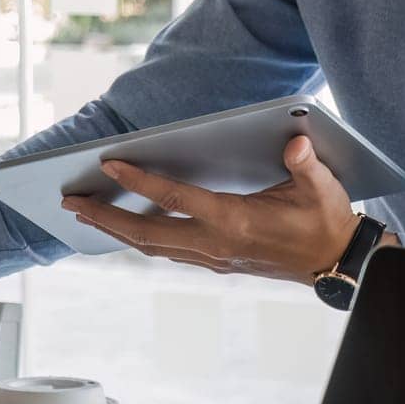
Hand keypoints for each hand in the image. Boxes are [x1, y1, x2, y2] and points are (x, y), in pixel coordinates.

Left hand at [61, 136, 382, 283]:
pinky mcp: (212, 262)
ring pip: (149, 246)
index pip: (173, 198)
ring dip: (113, 229)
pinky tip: (119, 228)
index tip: (108, 163)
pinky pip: (164, 251)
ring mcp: (210, 257)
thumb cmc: (326, 220)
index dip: (138, 180)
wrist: (336, 263)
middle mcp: (213, 243)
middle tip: (69, 202)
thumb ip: (305, 165)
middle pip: (144, 232)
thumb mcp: (322, 188)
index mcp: (232, 220)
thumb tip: (297, 140)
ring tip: (83, 213)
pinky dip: (136, 238)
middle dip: (103, 216)